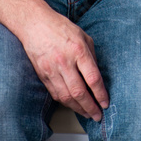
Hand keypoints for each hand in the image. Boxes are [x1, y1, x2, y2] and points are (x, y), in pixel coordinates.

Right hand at [18, 5, 108, 120]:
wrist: (35, 24)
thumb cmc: (60, 27)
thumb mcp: (83, 36)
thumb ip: (91, 56)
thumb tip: (97, 76)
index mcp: (78, 50)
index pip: (93, 78)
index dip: (101, 94)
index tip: (105, 103)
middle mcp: (65, 61)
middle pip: (80, 92)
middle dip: (90, 107)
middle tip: (97, 116)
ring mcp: (52, 69)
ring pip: (66, 97)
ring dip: (78, 109)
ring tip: (87, 114)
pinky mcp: (42, 75)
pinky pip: (55, 94)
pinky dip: (66, 102)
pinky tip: (73, 105)